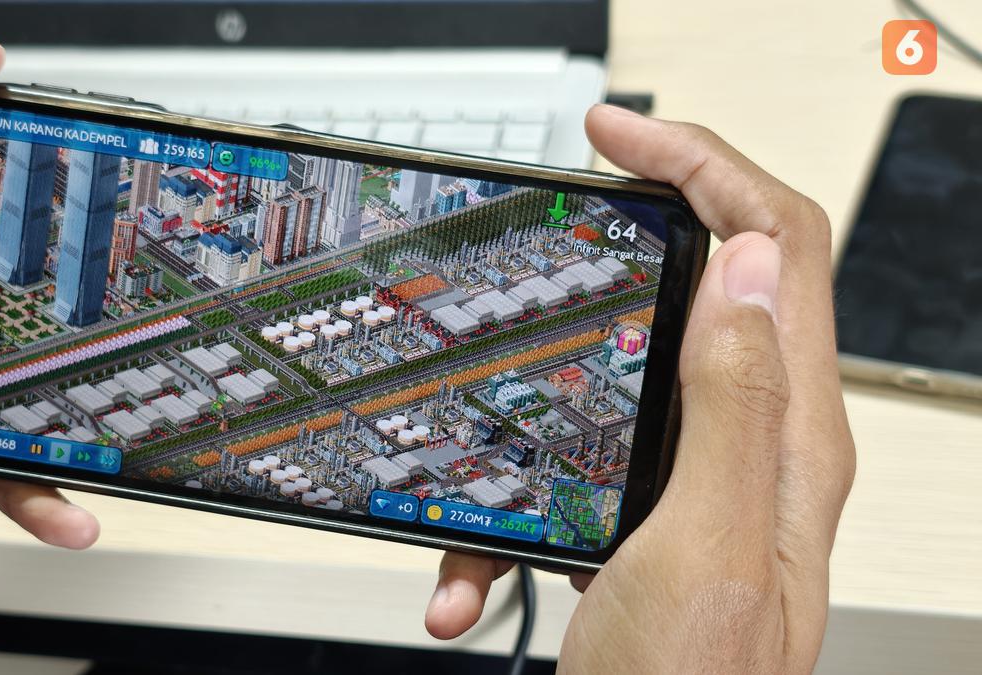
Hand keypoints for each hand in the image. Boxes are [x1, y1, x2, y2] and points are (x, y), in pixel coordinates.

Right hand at [425, 104, 855, 671]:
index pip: (777, 248)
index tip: (622, 138)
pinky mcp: (643, 523)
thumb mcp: (703, 542)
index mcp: (786, 437)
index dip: (706, 166)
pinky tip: (467, 571)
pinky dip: (503, 516)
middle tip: (564, 202)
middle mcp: (752, 450)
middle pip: (704, 288)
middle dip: (626, 236)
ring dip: (526, 411)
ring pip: (613, 384)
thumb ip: (733, 401)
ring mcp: (695, 485)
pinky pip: (567, 476)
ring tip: (465, 448)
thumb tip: (746, 265)